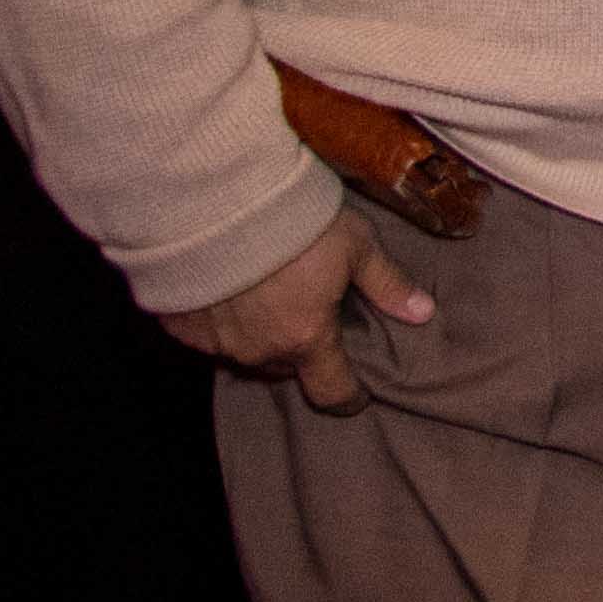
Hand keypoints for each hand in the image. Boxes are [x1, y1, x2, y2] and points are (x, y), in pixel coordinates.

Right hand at [163, 210, 433, 414]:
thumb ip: (387, 284)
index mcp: (305, 338)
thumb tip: (424, 313)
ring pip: (246, 352)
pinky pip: (207, 335)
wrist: (215, 204)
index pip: (331, 390)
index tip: (356, 397)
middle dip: (302, 351)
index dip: (347, 397)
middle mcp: (258, 351)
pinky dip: (220, 320)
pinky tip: (228, 291)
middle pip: (286, 367)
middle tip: (309, 318)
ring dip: (260, 335)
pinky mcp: (179, 326)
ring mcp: (214, 342)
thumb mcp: (356, 246)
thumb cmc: (295, 224)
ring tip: (268, 301)